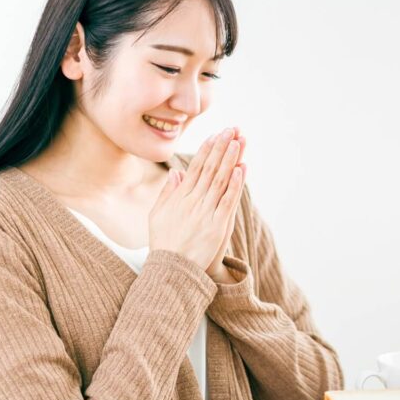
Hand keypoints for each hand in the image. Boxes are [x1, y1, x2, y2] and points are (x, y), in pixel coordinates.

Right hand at [148, 127, 245, 271]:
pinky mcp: (218, 225)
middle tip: (231, 129)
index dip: (206, 150)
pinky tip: (241, 169)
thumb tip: (176, 172)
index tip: (215, 135)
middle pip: (210, 169)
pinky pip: (228, 201)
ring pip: (220, 181)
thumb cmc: (164, 243)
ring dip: (230, 159)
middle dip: (221, 148)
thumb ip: (168, 192)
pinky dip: (235, 185)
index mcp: (180, 197)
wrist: (172, 270)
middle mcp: (193, 201)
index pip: (195, 168)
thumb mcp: (158, 215)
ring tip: (238, 141)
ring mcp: (206, 213)